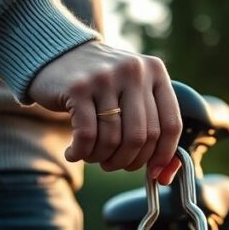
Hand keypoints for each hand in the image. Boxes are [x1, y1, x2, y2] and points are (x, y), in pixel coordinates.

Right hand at [26, 42, 182, 184]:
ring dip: (102, 158)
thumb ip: (152, 127)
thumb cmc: (102, 84)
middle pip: (141, 137)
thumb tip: (163, 175)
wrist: (58, 54)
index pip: (170, 125)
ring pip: (113, 140)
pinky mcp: (78, 87)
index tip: (153, 173)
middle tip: (113, 165)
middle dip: (127, 161)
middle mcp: (134, 71)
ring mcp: (105, 77)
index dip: (163, 156)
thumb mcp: (133, 94)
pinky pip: (86, 136)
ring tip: (92, 156)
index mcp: (155, 72)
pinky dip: (81, 153)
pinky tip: (74, 153)